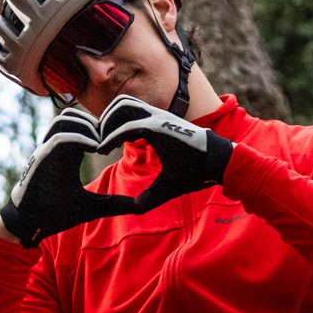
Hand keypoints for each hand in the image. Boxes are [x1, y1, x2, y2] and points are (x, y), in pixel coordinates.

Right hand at [0, 106, 142, 247]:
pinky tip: (95, 149)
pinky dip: (78, 138)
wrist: (29, 224)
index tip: (119, 143)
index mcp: (67, 152)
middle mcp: (56, 146)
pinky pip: (60, 137)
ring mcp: (47, 150)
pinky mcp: (42, 158)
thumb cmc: (55, 214)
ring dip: (86, 127)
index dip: (102, 127)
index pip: (83, 124)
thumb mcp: (92, 207)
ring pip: (66, 119)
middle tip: (111, 139)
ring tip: (102, 144)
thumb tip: (137, 207)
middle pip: (74, 114)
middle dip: (95, 122)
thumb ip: (113, 203)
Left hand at [95, 95, 234, 211]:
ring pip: (122, 107)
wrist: (218, 166)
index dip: (108, 127)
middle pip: (120, 104)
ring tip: (98, 146)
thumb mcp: (166, 186)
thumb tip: (137, 208)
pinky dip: (114, 134)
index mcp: (155, 126)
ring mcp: (158, 119)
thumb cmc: (196, 173)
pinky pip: (130, 123)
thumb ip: (150, 195)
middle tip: (94, 143)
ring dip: (106, 124)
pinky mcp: (161, 126)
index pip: (124, 115)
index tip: (99, 148)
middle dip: (103, 120)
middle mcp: (155, 117)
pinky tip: (105, 148)